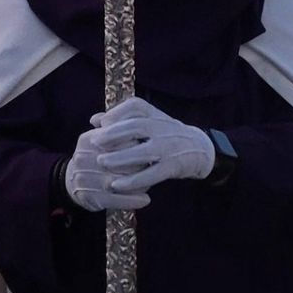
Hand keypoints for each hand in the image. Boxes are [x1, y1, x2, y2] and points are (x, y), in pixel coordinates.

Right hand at [64, 124, 150, 212]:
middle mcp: (84, 158)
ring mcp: (86, 179)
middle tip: (155, 165)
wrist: (71, 182)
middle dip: (140, 164)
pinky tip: (146, 199)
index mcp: (89, 140)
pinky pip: (117, 199)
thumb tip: (137, 117)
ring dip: (139, 184)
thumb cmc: (94, 157)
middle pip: (120, 161)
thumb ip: (115, 127)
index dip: (136, 143)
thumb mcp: (100, 140)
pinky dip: (133, 200)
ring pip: (121, 182)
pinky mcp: (92, 197)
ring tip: (152, 182)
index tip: (148, 145)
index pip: (118, 139)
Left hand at [90, 96, 215, 192]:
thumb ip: (120, 119)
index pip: (135, 107)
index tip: (99, 124)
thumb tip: (94, 119)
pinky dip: (134, 180)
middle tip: (94, 142)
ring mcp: (169, 147)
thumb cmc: (164, 133)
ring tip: (101, 162)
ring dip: (121, 157)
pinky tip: (117, 185)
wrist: (198, 149)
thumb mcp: (146, 120)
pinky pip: (152, 174)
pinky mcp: (173, 166)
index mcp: (155, 114)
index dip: (115, 114)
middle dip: (114, 134)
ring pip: (144, 152)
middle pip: (137, 127)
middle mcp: (163, 128)